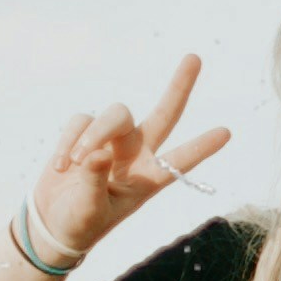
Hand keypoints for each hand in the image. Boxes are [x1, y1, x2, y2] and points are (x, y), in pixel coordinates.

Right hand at [33, 58, 231, 258]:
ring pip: (114, 115)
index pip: (179, 162)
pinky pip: (80, 121)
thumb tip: (97, 154)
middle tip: (195, 58)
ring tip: (74, 162)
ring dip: (93, 135)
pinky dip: (67, 141)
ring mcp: (112, 141)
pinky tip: (61, 166)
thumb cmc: (81, 223)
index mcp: (147, 179)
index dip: (201, 148)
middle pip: (164, 114)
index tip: (226, 133)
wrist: (54, 222)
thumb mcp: (89, 211)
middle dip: (179, 87)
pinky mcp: (85, 131)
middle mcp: (136, 154)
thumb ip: (94, 182)